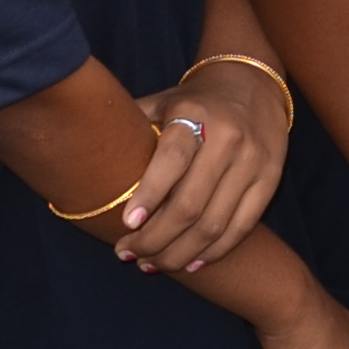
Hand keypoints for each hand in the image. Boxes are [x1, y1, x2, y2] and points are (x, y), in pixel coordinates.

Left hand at [116, 62, 287, 273]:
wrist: (254, 84)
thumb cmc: (193, 101)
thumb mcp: (162, 101)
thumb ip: (130, 125)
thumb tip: (78, 147)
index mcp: (196, 113)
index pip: (172, 159)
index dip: (149, 195)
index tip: (127, 224)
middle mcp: (229, 136)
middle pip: (191, 203)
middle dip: (155, 238)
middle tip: (128, 254)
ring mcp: (254, 160)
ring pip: (215, 222)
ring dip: (180, 253)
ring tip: (151, 264)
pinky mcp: (270, 178)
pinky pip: (243, 226)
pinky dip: (215, 252)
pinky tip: (191, 263)